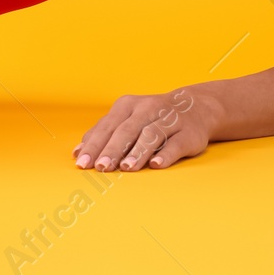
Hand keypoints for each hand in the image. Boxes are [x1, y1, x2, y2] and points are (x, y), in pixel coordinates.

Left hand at [72, 88, 213, 171]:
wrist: (196, 107)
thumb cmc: (152, 117)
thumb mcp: (126, 118)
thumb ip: (103, 133)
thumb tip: (77, 152)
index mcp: (128, 105)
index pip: (108, 126)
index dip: (95, 144)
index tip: (82, 162)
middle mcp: (148, 109)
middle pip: (127, 130)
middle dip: (113, 149)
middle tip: (101, 167)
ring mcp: (170, 120)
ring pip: (151, 135)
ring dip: (137, 152)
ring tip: (126, 168)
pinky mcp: (189, 133)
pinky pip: (176, 143)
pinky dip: (165, 154)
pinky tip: (155, 165)